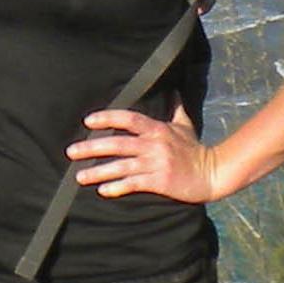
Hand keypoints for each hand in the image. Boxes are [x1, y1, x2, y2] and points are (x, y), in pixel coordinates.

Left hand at [69, 104, 220, 203]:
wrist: (213, 174)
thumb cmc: (196, 150)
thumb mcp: (185, 126)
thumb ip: (175, 109)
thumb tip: (173, 91)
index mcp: (158, 129)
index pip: (129, 119)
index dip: (107, 118)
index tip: (88, 121)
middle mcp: (154, 145)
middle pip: (118, 144)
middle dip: (92, 147)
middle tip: (71, 152)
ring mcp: (156, 164)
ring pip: (121, 167)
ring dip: (98, 172)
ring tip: (79, 177)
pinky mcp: (160, 182)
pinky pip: (134, 184)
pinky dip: (117, 188)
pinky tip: (103, 191)